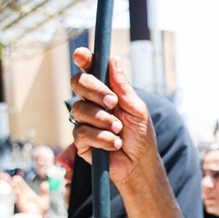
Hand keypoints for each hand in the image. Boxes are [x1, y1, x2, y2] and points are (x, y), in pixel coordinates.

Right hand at [11, 175, 45, 214]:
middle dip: (15, 183)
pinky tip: (16, 189)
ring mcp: (22, 200)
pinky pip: (19, 197)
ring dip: (15, 186)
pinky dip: (17, 193)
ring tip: (13, 181)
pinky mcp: (22, 204)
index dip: (20, 182)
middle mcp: (24, 196)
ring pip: (17, 192)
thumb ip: (45, 191)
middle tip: (14, 177)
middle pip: (18, 188)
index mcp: (29, 194)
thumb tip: (45, 183)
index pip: (23, 186)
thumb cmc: (42, 210)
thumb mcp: (44, 198)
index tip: (16, 177)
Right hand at [69, 48, 157, 189]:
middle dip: (95, 91)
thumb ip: (123, 87)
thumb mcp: (137, 108)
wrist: (139, 163)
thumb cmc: (140, 135)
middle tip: (113, 102)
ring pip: (80, 109)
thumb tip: (114, 59)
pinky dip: (102, 138)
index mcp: (106, 92)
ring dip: (103, 120)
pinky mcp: (81, 140)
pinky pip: (82, 133)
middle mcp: (92, 103)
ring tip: (119, 130)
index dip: (84, 60)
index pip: (91, 71)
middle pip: (78, 84)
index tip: (81, 54)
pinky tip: (114, 143)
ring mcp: (84, 121)